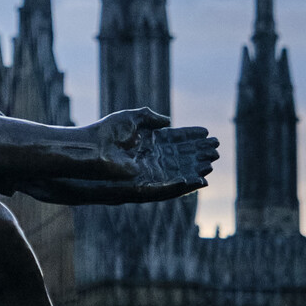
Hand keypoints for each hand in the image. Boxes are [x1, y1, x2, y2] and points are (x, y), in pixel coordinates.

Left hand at [92, 108, 218, 200]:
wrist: (88, 150)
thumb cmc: (104, 133)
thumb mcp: (130, 119)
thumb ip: (149, 118)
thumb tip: (168, 122)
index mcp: (148, 143)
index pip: (175, 140)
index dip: (191, 137)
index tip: (207, 133)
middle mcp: (150, 160)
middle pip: (180, 157)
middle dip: (198, 153)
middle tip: (216, 149)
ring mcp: (147, 174)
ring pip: (177, 173)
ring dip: (194, 170)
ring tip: (211, 165)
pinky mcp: (142, 187)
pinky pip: (165, 188)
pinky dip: (180, 186)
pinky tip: (194, 180)